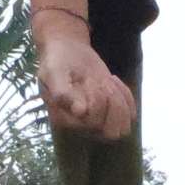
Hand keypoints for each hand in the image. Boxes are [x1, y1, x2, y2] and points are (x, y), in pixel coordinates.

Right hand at [36, 25, 135, 140]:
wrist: (67, 52)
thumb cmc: (57, 62)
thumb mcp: (54, 73)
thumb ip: (62, 92)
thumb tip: (79, 112)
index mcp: (64, 120)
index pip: (92, 123)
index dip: (96, 101)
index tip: (86, 80)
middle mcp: (81, 126)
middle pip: (110, 132)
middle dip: (111, 103)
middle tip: (101, 82)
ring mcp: (97, 121)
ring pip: (123, 128)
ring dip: (120, 101)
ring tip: (107, 82)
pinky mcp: (110, 112)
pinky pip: (130, 114)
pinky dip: (125, 95)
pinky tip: (112, 80)